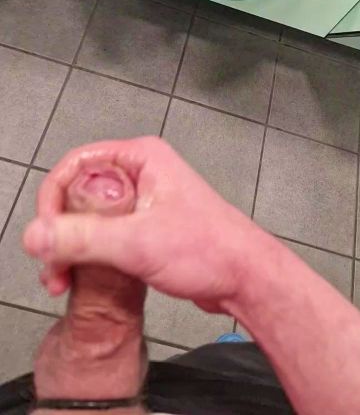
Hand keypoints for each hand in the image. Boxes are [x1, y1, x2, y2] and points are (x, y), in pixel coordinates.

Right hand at [24, 137, 253, 313]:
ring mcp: (142, 200)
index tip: (44, 233)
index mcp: (141, 158)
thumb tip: (36, 235)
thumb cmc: (210, 249)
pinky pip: (103, 233)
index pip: (76, 164)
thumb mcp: (138, 242)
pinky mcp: (144, 226)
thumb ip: (82, 238)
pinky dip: (87, 254)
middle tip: (53, 265)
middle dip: (58, 229)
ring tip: (63, 279)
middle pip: (78, 192)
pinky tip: (80, 278)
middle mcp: (140, 173)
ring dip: (70, 247)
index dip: (53, 198)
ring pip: (88, 216)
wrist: (245, 278)